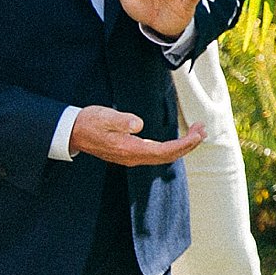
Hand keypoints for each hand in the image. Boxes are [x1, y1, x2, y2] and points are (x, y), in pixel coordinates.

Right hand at [70, 105, 204, 167]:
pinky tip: (180, 139)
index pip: (164, 151)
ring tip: (197, 132)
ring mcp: (131, 157)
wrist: (72, 132)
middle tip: (204, 129)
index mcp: (129, 149)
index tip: (199, 133)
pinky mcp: (130, 152)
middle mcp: (132, 157)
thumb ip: (121, 121)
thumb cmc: (89, 122)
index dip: (184, 144)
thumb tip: (138, 124)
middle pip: (167, 156)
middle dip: (188, 145)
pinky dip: (172, 147)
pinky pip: (157, 154)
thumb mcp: (104, 117)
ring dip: (182, 146)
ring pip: (163, 156)